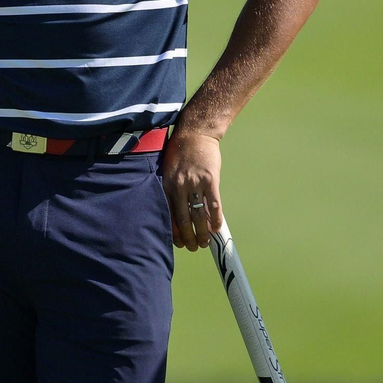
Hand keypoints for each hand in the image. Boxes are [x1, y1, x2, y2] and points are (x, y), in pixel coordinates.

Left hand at [160, 128, 223, 251]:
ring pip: (198, 215)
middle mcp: (179, 186)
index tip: (178, 243)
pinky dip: (215, 219)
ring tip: (204, 243)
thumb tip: (174, 212)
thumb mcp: (167, 171)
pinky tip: (216, 228)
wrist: (195, 134)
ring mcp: (195, 184)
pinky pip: (214, 205)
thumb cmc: (180, 153)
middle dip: (188, 237)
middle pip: (183, 219)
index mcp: (166, 185)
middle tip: (193, 248)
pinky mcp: (211, 180)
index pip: (168, 215)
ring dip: (202, 233)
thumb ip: (170, 190)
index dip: (173, 232)